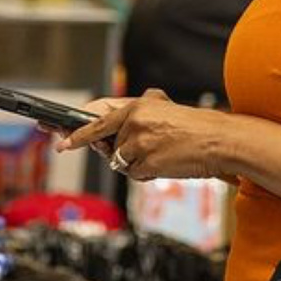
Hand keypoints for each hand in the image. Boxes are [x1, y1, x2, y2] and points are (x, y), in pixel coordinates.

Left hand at [57, 88, 234, 180]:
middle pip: (110, 146)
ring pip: (121, 162)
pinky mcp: (147, 162)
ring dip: (136, 164)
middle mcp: (134, 122)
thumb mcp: (163, 109)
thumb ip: (136, 115)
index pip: (97, 119)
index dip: (77, 133)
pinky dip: (146, 174)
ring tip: (162, 154)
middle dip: (119, 152)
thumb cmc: (194, 128)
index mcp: (137, 106)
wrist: (219, 140)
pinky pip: (134, 174)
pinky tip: (164, 164)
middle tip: (139, 150)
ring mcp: (139, 142)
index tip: (61, 142)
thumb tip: (110, 131)